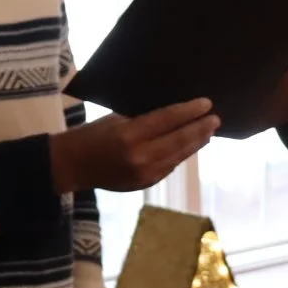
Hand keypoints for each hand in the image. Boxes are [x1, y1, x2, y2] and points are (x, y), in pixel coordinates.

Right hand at [50, 98, 219, 193]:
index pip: (168, 120)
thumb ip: (143, 118)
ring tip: (208, 132)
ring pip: (178, 156)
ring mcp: (144, 173)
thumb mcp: (115, 119)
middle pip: (179, 140)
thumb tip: (173, 112)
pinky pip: (170, 167)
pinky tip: (190, 147)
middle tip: (216, 119)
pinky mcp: (145, 184)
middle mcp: (140, 156)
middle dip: (200, 129)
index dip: (189, 111)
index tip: (206, 103)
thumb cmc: (91, 134)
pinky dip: (181, 155)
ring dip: (195, 143)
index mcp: (130, 135)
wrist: (72, 166)